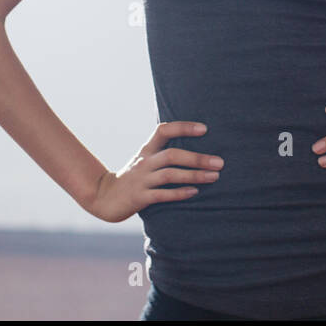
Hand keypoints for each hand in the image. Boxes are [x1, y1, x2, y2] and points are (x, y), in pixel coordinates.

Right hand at [87, 121, 223, 222]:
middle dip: (197, 158)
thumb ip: (164, 152)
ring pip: (169, 174)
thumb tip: (197, 146)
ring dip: (194, 175)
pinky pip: (161, 194)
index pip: (164, 131)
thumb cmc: (134, 177)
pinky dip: (179, 193)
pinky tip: (195, 192)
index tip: (205, 129)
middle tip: (220, 162)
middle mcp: (144, 162)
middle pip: (172, 155)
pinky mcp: (139, 197)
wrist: (105, 197)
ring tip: (214, 177)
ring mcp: (141, 180)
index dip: (183, 127)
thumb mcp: (145, 160)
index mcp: (147, 150)